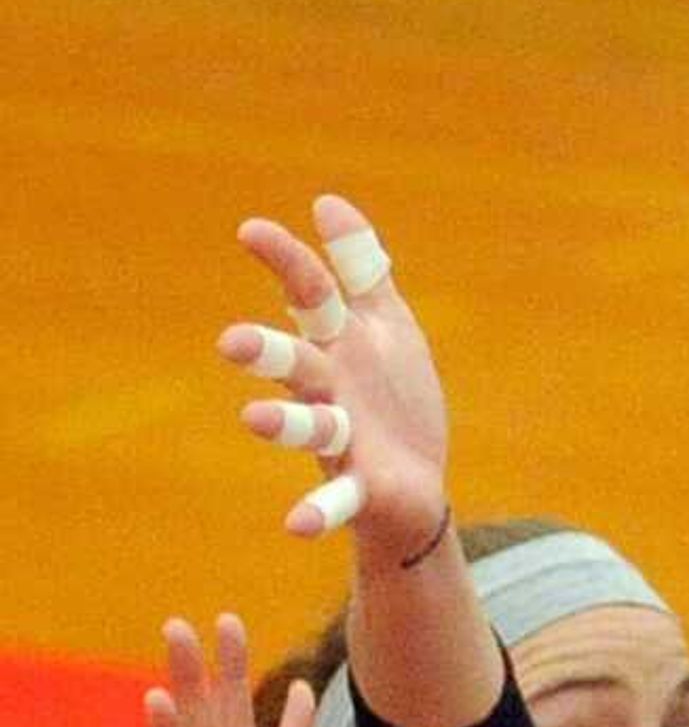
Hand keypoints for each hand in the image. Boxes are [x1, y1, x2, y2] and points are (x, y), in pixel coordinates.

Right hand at [217, 193, 447, 558]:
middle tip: (231, 344)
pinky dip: (317, 511)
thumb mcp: (387, 327)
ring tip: (255, 421)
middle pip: (297, 362)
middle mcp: (331, 389)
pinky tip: (294, 526)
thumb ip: (361, 270)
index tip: (251, 231)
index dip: (286, 262)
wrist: (418, 486)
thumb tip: (327, 201)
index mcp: (340, 344)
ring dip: (284, 424)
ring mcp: (343, 441)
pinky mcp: (362, 489)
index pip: (310, 293)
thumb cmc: (395, 400)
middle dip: (267, 351)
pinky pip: (337, 500)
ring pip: (310, 428)